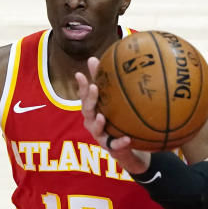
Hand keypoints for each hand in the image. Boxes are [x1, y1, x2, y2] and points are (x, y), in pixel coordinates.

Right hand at [75, 57, 151, 174]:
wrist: (126, 147)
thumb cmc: (116, 120)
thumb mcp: (114, 102)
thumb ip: (109, 84)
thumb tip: (103, 61)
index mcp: (93, 109)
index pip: (85, 96)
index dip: (81, 85)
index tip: (79, 74)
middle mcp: (92, 122)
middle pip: (87, 110)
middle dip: (90, 99)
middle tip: (94, 87)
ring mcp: (100, 135)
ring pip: (95, 129)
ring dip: (97, 122)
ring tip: (101, 116)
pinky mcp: (110, 147)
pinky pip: (115, 145)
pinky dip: (120, 142)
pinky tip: (127, 139)